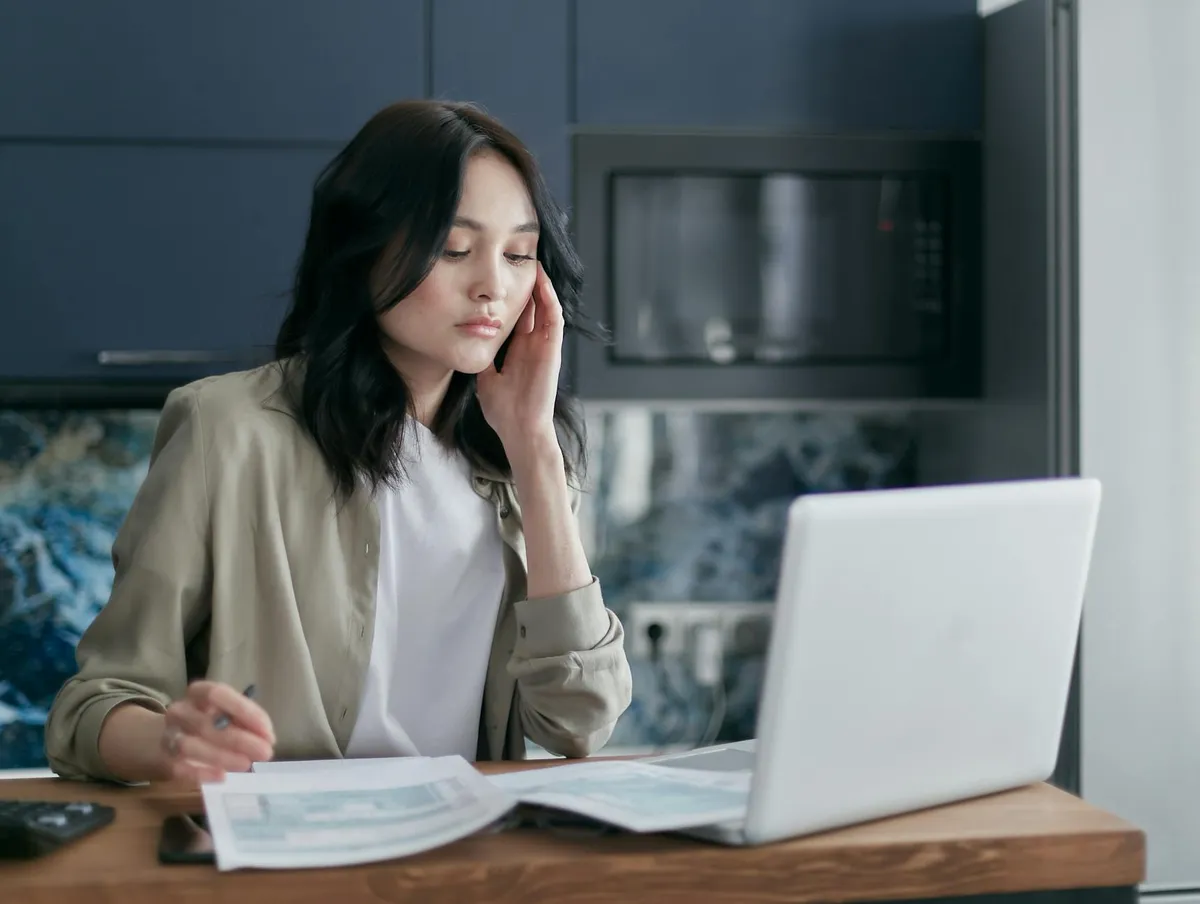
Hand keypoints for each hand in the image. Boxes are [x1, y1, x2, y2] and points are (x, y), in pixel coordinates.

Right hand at [159, 681, 274, 782]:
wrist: (163, 737)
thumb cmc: (207, 722)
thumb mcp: (225, 713)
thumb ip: (244, 721)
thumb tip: (266, 738)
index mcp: (198, 693)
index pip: (217, 694)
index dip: (243, 710)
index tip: (267, 731)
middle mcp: (180, 711)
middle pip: (207, 724)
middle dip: (239, 739)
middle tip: (265, 753)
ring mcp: (169, 735)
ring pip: (189, 746)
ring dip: (221, 756)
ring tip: (246, 764)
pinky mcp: (164, 760)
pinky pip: (180, 767)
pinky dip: (201, 773)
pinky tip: (222, 776)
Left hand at [477, 263, 562, 456]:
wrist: (519, 430)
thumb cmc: (503, 411)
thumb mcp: (486, 377)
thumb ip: (483, 359)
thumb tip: (468, 342)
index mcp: (520, 351)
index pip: (519, 316)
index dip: (513, 297)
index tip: (502, 278)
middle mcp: (534, 345)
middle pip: (534, 307)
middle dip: (528, 285)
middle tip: (519, 260)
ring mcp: (545, 346)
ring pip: (546, 307)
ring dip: (542, 286)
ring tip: (534, 263)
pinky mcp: (553, 350)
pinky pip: (554, 318)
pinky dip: (549, 299)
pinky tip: (541, 281)